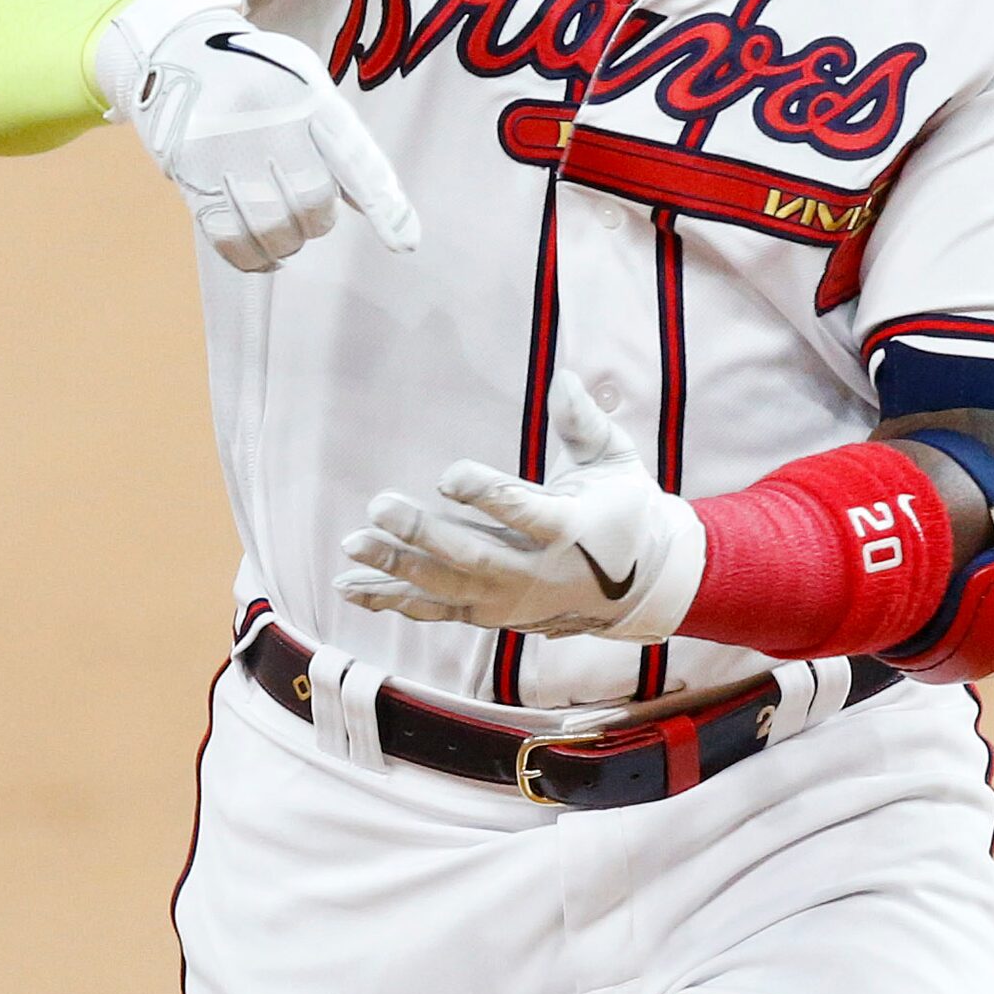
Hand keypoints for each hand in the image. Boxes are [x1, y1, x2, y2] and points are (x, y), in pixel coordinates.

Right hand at [97, 0, 418, 272]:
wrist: (176, 53)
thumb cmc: (260, 79)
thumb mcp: (307, 86)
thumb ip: (340, 142)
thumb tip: (374, 207)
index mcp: (308, 94)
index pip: (354, 156)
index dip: (383, 204)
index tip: (405, 242)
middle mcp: (268, 119)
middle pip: (312, 200)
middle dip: (318, 219)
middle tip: (310, 210)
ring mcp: (226, 148)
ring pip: (272, 227)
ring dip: (287, 242)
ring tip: (285, 228)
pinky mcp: (192, 175)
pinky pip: (230, 238)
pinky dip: (254, 258)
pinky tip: (264, 255)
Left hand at [335, 371, 705, 642]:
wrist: (641, 587)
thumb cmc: (622, 508)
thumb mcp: (616, 460)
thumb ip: (585, 423)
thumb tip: (563, 378)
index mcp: (573, 528)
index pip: (525, 512)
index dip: (487, 495)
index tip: (448, 474)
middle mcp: (539, 573)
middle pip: (474, 558)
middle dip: (423, 536)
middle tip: (379, 506)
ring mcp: (511, 601)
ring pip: (447, 589)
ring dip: (396, 569)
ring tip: (353, 544)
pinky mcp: (491, 614)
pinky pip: (437, 610)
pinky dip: (394, 601)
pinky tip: (352, 586)